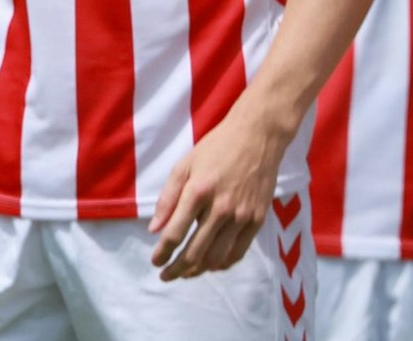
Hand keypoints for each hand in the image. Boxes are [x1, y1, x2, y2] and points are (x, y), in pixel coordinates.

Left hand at [148, 104, 291, 280]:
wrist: (257, 138)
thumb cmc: (215, 148)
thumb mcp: (183, 166)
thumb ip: (167, 199)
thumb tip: (154, 229)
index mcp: (198, 191)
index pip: (175, 232)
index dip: (163, 252)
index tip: (155, 262)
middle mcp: (221, 208)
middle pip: (196, 251)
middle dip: (178, 268)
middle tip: (166, 275)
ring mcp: (242, 216)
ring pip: (218, 256)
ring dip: (199, 270)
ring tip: (185, 273)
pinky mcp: (258, 220)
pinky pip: (239, 251)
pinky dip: (223, 263)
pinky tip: (211, 265)